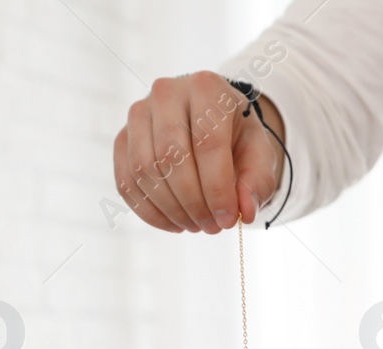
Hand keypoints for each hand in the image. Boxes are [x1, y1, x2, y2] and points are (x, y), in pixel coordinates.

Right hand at [113, 72, 285, 233]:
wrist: (209, 120)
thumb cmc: (237, 137)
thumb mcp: (260, 155)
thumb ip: (257, 182)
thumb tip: (244, 213)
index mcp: (207, 88)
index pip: (207, 144)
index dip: (217, 189)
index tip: (228, 221)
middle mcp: (166, 93)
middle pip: (171, 157)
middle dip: (193, 203)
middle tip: (212, 227)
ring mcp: (138, 113)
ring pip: (144, 170)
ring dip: (171, 209)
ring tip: (196, 225)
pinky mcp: (122, 137)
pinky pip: (126, 181)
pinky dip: (149, 212)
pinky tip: (174, 224)